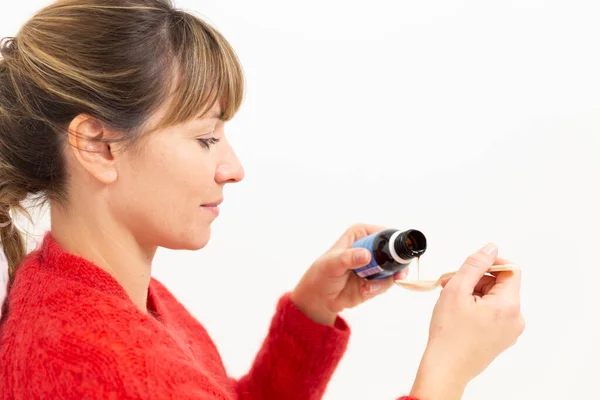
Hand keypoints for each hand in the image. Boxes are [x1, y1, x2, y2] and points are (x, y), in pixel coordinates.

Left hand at [290, 224, 405, 325]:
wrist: (320, 297)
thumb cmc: (322, 274)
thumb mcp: (332, 263)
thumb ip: (348, 258)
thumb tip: (366, 255)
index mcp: (361, 234)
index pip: (385, 233)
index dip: (394, 242)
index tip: (397, 255)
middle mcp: (371, 247)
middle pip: (396, 251)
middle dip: (397, 264)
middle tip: (397, 275)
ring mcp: (376, 264)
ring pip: (395, 269)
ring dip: (385, 280)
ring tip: (367, 287)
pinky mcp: (377, 280)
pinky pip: (387, 283)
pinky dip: (378, 289)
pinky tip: (364, 290)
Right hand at [410, 243, 524, 399]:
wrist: (446, 368)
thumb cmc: (449, 333)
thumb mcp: (457, 289)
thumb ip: (475, 264)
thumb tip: (490, 248)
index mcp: (509, 305)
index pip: (510, 269)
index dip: (489, 262)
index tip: (469, 266)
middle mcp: (516, 318)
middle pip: (500, 284)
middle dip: (475, 279)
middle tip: (450, 284)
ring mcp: (510, 331)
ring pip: (495, 299)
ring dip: (473, 293)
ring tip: (451, 300)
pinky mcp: (501, 339)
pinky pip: (493, 313)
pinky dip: (477, 307)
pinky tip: (458, 313)